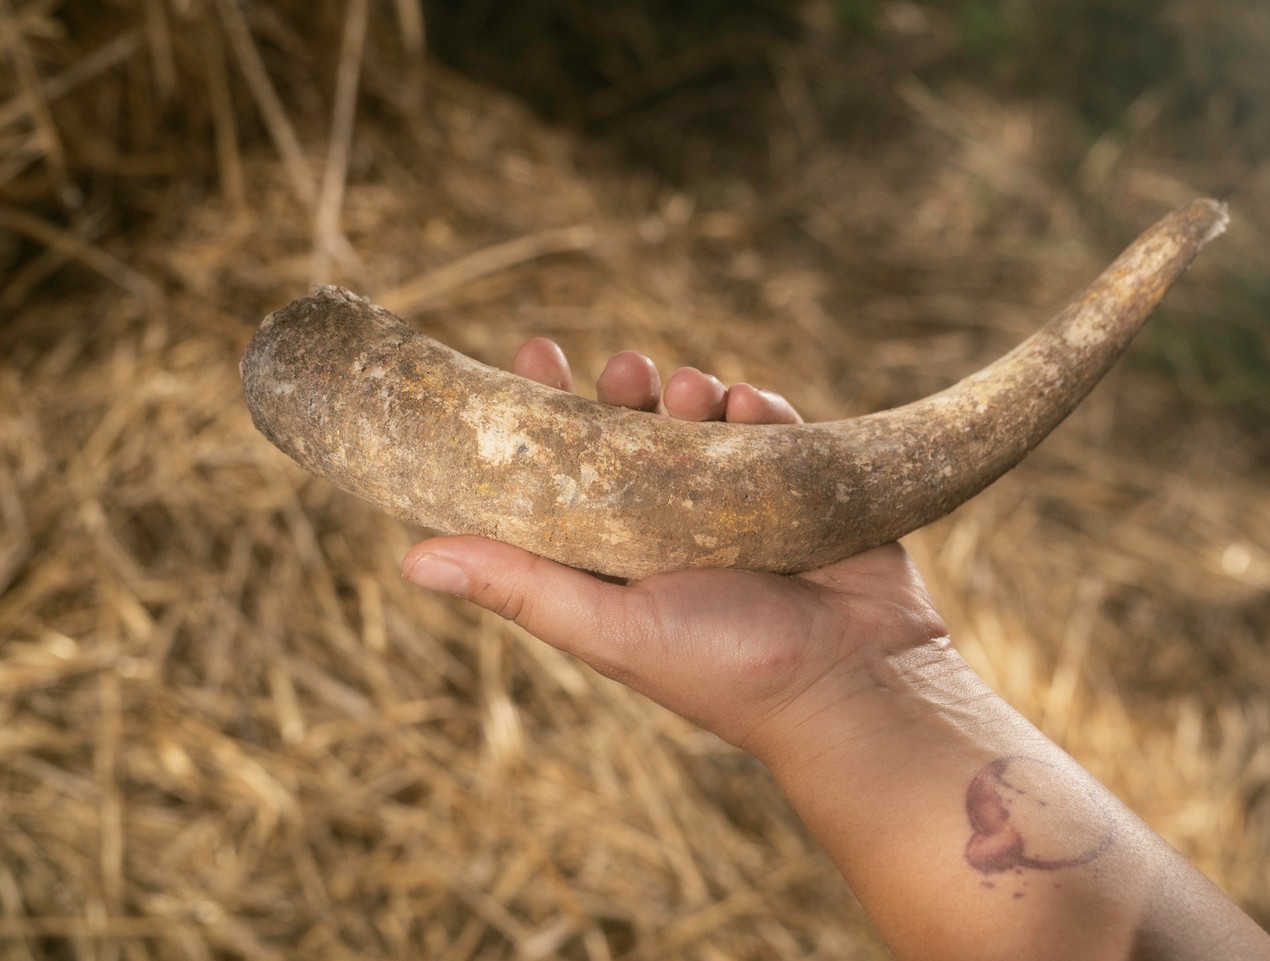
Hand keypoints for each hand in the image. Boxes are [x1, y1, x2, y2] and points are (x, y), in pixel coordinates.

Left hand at [401, 338, 956, 764]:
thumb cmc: (727, 670)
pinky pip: (773, 428)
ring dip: (694, 392)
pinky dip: (761, 408)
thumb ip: (522, 587)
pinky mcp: (802, 492)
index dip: (546, 412)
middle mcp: (673, 529)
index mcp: (620, 559)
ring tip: (695, 389)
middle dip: (626, 389)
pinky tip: (753, 407)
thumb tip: (410, 560)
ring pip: (703, 421)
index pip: (566, 472)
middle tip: (626, 368)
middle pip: (635, 434)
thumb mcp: (613, 627)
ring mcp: (740, 507)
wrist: (854, 682)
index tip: (535, 354)